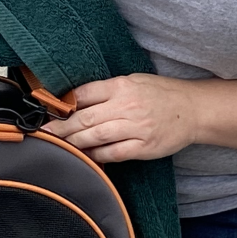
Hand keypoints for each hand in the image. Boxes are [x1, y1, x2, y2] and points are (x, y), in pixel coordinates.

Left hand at [42, 74, 197, 163]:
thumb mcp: (134, 81)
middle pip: (85, 117)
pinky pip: (113, 153)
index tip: (49, 110)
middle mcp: (128, 106)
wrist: (193, 110)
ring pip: (96, 136)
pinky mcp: (143, 147)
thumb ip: (108, 90)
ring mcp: (136, 128)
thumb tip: (76, 100)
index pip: (85, 93)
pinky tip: (85, 156)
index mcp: (123, 86)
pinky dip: (96, 156)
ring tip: (58, 145)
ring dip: (74, 142)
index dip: (64, 103)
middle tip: (44, 132)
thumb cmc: (162, 94)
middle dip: (61, 126)